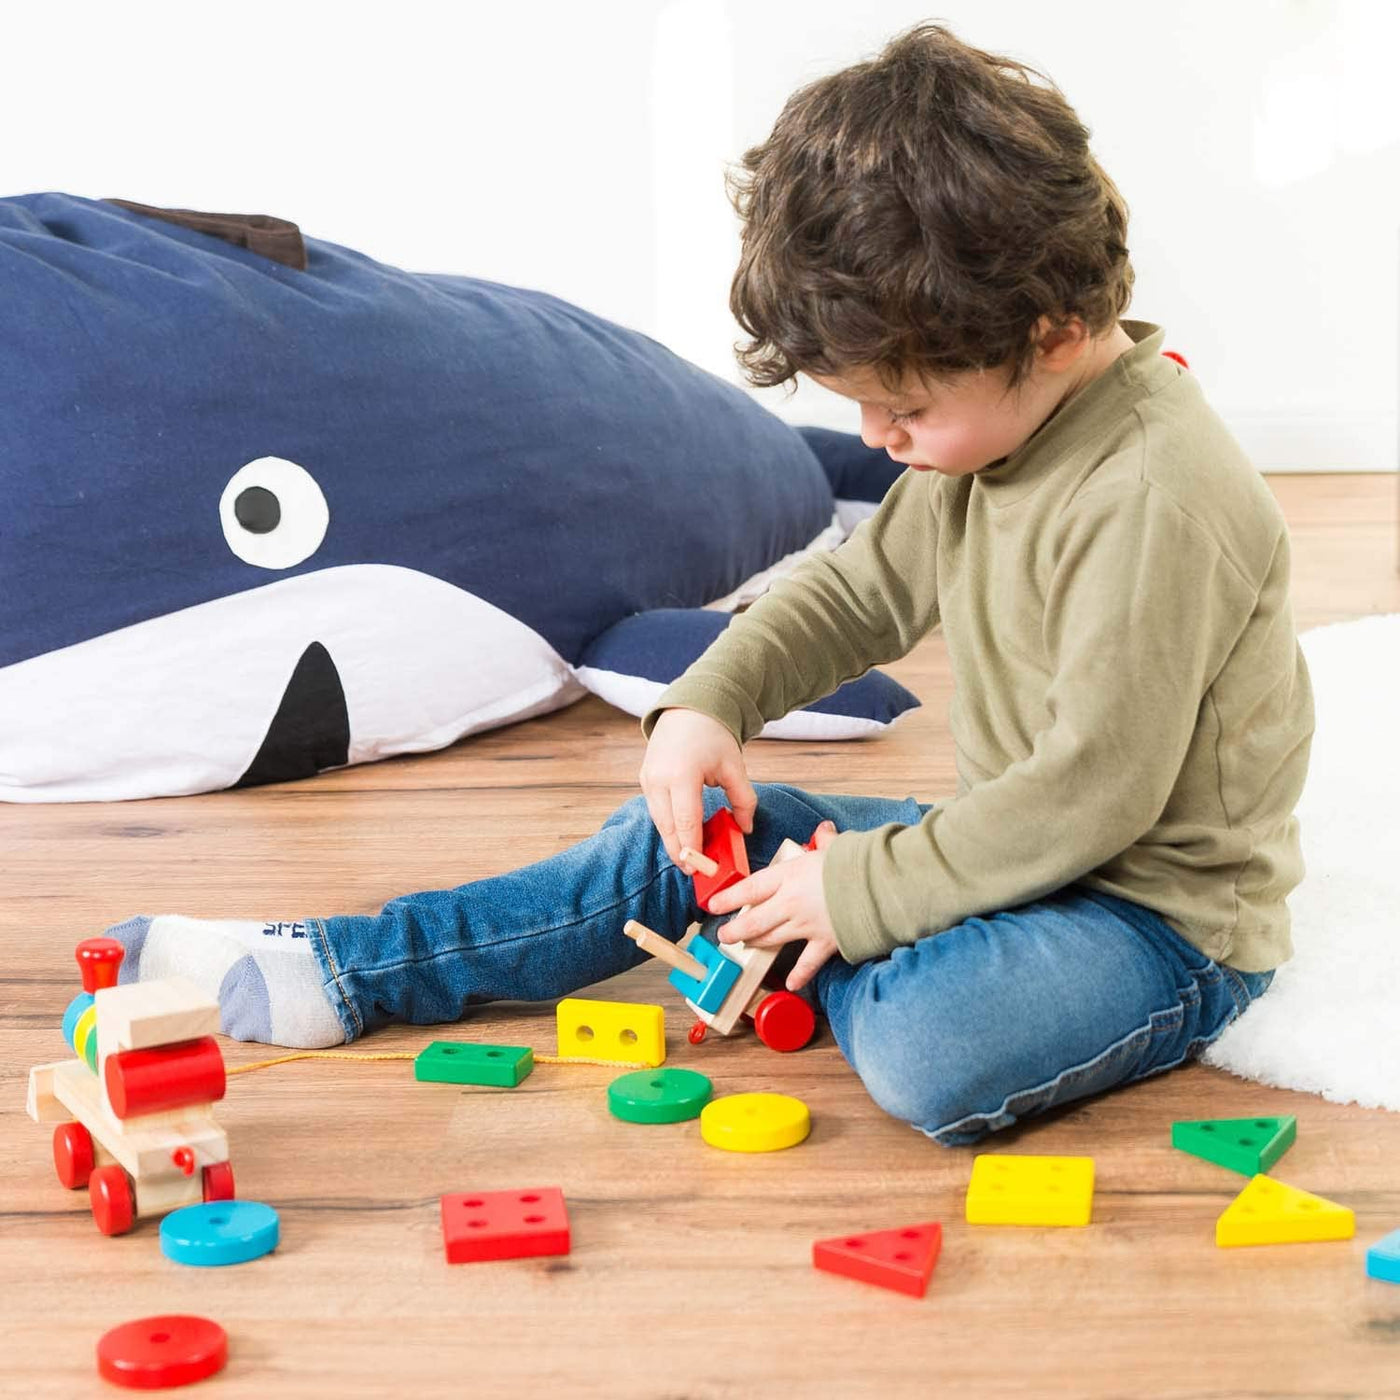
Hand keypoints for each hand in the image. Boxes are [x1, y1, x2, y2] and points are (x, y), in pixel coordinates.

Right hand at [638, 708, 757, 864]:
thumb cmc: (713, 736)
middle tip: (695, 872)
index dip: (695, 849)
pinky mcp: (644, 779)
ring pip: (659, 822)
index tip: (705, 868)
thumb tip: (744, 829)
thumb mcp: (734, 767)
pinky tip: (683, 835)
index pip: (686, 822)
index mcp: (682, 774)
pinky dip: (669, 825)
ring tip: (691, 857)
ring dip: (674, 840)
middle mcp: (659, 778)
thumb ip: (743, 800)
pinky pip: (656, 810)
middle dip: (681, 853)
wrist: (687, 710)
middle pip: (667, 828)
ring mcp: (648, 779)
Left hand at [708, 821, 839, 990]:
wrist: (879, 886)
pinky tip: (791, 983)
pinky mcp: (825, 942)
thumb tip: (826, 830)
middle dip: (736, 929)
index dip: (728, 898)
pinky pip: (808, 963)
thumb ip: (825, 840)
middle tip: (724, 935)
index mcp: (789, 876)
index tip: (713, 905)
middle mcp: (791, 902)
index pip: (750, 888)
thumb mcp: (835, 846)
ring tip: (746, 947)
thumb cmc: (856, 863)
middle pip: (754, 919)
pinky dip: (800, 975)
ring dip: (757, 944)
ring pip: (773, 938)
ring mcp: (806, 925)